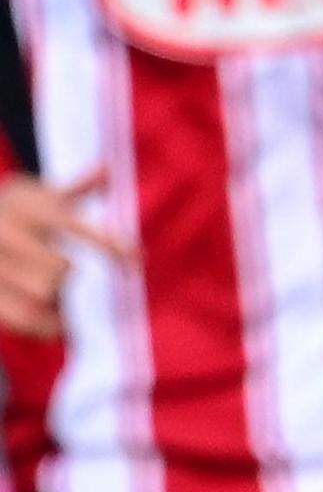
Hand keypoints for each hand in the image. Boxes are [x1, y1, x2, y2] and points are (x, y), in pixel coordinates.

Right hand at [0, 166, 128, 338]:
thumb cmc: (18, 213)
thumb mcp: (42, 195)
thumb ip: (78, 187)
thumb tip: (108, 166)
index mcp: (25, 206)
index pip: (75, 226)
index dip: (110, 243)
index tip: (139, 258)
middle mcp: (5, 231)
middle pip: (61, 269)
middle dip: (67, 274)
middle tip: (65, 272)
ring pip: (42, 293)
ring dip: (55, 298)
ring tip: (50, 290)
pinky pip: (24, 318)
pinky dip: (46, 325)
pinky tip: (55, 321)